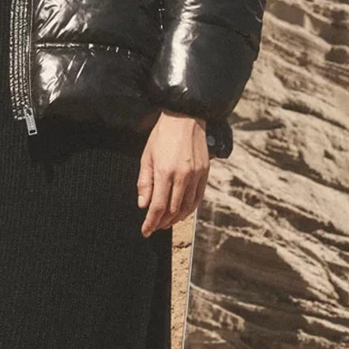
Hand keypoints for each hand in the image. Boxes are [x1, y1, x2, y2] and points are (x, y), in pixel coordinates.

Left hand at [137, 111, 209, 235]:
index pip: (157, 206)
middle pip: (172, 210)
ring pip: (187, 207)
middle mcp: (182, 176)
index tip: (145, 231)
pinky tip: (182, 212)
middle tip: (154, 227)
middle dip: (162, 222)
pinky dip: (190, 209)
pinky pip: (198, 198)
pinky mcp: (205, 173)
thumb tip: (143, 205)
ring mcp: (196, 175)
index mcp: (164, 172)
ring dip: (176, 218)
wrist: (185, 117)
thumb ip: (145, 182)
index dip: (151, 222)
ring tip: (167, 222)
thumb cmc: (162, 135)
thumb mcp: (147, 156)